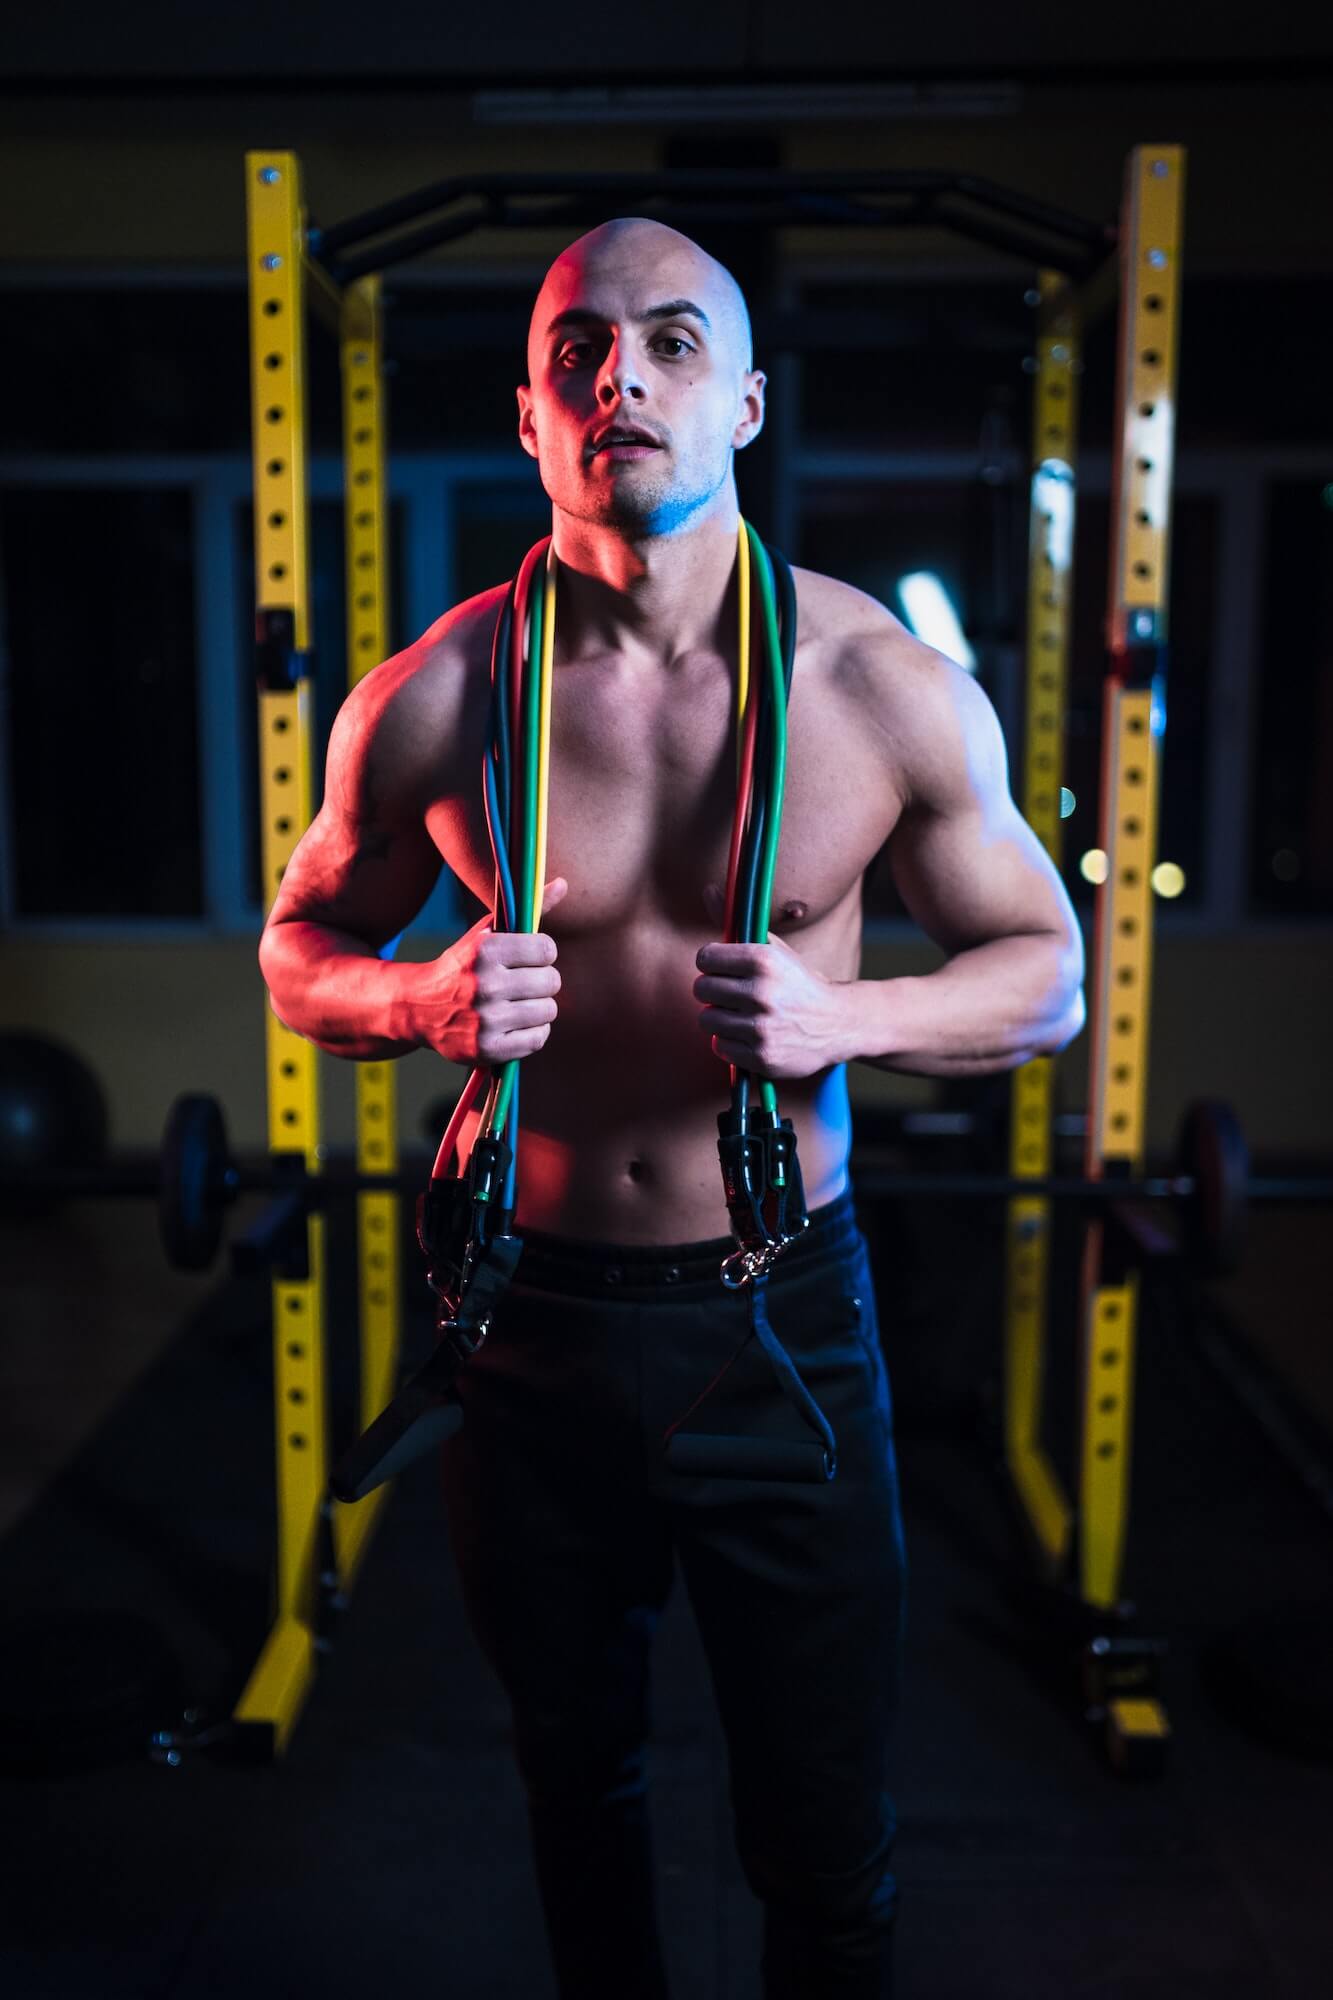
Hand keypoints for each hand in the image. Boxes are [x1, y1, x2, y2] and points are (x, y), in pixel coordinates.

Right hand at [414, 877, 566, 1064]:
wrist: (418, 1007)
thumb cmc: (462, 965)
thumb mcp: (487, 932)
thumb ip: (527, 910)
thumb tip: (563, 884)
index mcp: (486, 950)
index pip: (547, 949)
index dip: (541, 953)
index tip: (527, 957)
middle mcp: (485, 985)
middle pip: (552, 981)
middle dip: (541, 980)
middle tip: (522, 983)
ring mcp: (486, 1020)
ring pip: (549, 1011)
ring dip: (539, 1007)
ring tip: (519, 1003)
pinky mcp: (488, 1048)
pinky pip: (538, 1039)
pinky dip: (534, 1031)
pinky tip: (516, 1022)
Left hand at [693, 921, 850, 1080]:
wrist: (837, 1023)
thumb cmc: (800, 985)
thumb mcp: (780, 953)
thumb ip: (746, 934)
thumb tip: (710, 907)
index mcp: (764, 961)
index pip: (706, 958)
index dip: (709, 963)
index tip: (717, 968)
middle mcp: (761, 993)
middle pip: (701, 989)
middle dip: (712, 991)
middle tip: (728, 994)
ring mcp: (760, 1028)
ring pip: (707, 1019)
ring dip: (719, 1017)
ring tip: (739, 1015)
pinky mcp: (761, 1057)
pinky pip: (720, 1046)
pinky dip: (730, 1041)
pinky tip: (747, 1035)